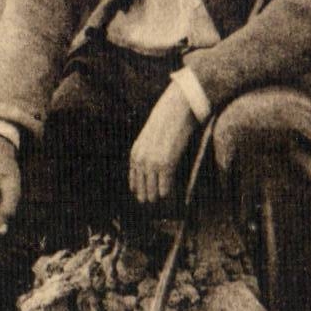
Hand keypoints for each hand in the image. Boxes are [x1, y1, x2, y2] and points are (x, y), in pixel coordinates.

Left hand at [129, 82, 198, 203]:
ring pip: (152, 192)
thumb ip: (147, 152)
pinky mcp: (166, 163)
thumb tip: (153, 168)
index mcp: (135, 154)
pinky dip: (168, 192)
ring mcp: (153, 163)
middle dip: (149, 197)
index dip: (141, 191)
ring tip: (164, 200)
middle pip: (142, 190)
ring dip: (158, 197)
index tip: (147, 196)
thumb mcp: (150, 137)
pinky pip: (165, 188)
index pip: (134, 182)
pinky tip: (171, 195)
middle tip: (156, 202)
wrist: (177, 108)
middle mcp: (141, 160)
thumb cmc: (167, 121)